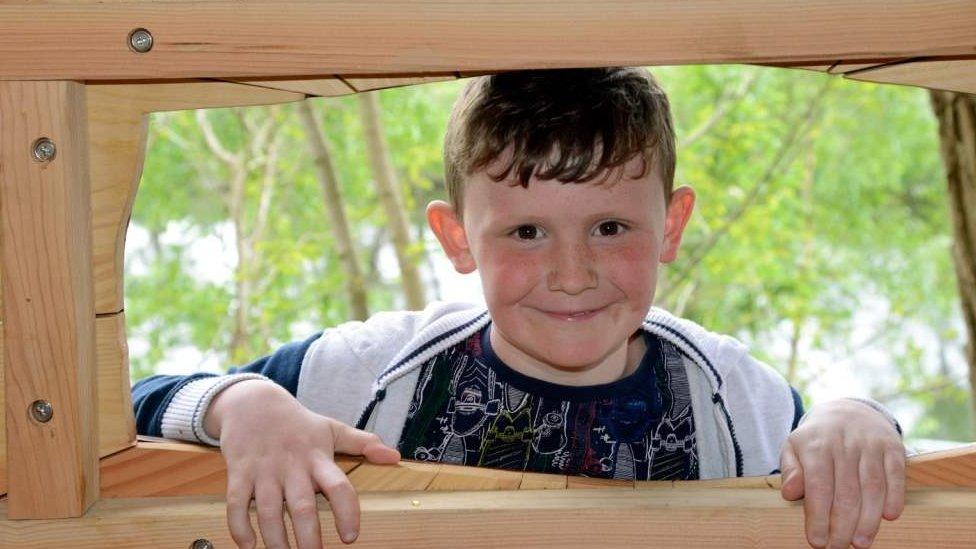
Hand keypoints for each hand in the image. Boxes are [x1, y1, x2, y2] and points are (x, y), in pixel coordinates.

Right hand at [205, 380, 400, 547]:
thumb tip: (395, 456)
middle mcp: (292, 467)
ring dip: (275, 539)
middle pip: (302, 507)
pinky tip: (249, 545)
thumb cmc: (298, 422)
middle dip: (308, 537)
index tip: (350, 537)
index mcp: (318, 458)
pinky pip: (236, 504)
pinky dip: (240, 527)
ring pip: (268, 511)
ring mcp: (264, 471)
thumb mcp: (332, 428)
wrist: (253, 403)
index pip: (339, 486)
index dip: (347, 512)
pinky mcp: (239, 473)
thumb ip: (362, 443)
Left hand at [779, 399, 904, 548]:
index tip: (817, 541)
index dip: (818, 517)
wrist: (847, 410)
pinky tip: (889, 517)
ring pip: (872, 487)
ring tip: (861, 542)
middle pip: (846, 492)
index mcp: (815, 446)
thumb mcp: (794, 448)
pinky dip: (894, 496)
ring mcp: (870, 445)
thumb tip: (789, 493)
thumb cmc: (817, 439)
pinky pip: (896, 474)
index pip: (818, 487)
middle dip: (842, 525)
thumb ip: (790, 470)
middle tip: (839, 547)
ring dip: (868, 519)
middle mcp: (843, 444)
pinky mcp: (892, 447)